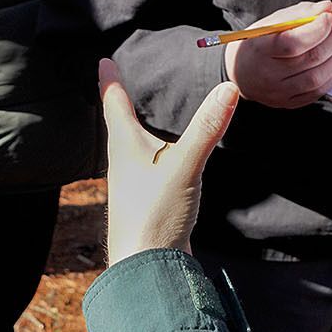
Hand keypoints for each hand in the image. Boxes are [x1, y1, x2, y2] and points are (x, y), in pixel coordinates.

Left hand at [100, 58, 239, 262]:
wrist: (147, 270)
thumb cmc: (155, 216)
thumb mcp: (185, 166)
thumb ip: (206, 129)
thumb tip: (228, 88)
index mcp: (125, 146)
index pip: (113, 103)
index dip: (109, 79)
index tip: (103, 61)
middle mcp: (123, 163)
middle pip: (120, 125)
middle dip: (121, 104)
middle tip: (120, 84)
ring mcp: (133, 186)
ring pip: (134, 149)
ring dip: (138, 131)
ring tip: (145, 120)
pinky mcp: (147, 204)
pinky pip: (150, 170)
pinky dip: (157, 156)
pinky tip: (169, 164)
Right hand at [223, 0, 331, 107]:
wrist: (240, 73)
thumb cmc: (258, 44)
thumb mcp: (270, 22)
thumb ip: (298, 14)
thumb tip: (326, 8)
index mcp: (259, 50)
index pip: (291, 44)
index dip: (315, 30)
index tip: (330, 15)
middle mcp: (269, 75)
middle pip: (311, 58)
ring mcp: (280, 92)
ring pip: (319, 75)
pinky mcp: (290, 103)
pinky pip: (319, 89)